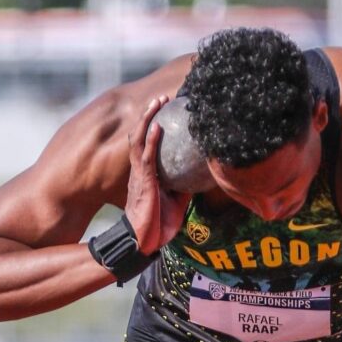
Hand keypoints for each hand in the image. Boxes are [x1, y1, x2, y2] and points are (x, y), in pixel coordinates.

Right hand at [124, 95, 191, 254]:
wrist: (145, 241)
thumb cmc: (159, 225)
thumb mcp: (177, 201)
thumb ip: (184, 185)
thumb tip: (202, 173)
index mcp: (147, 175)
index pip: (147, 145)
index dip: (153, 127)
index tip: (165, 111)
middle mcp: (140, 170)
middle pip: (140, 136)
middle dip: (149, 116)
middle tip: (161, 99)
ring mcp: (140, 174)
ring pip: (139, 140)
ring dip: (147, 120)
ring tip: (156, 103)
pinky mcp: (144, 181)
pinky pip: (146, 156)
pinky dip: (150, 139)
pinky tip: (157, 126)